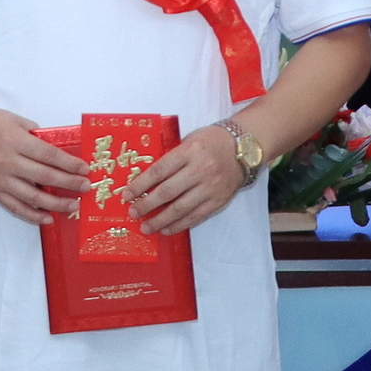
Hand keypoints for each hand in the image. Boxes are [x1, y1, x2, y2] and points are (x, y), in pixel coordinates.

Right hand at [0, 109, 88, 227]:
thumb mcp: (17, 121)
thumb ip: (37, 136)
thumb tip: (59, 152)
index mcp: (15, 140)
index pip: (48, 155)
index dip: (69, 164)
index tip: (85, 169)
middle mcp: (7, 162)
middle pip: (44, 177)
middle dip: (69, 183)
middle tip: (85, 187)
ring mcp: (0, 179)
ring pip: (32, 197)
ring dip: (56, 204)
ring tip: (73, 206)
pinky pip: (15, 207)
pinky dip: (33, 215)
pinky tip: (48, 218)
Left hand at [128, 126, 250, 238]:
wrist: (244, 149)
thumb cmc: (211, 142)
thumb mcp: (189, 141)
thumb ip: (171, 158)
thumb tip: (146, 180)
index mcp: (189, 151)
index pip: (159, 171)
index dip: (140, 185)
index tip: (127, 194)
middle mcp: (200, 170)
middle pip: (167, 192)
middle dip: (146, 205)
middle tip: (133, 213)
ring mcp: (210, 187)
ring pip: (180, 208)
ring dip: (160, 220)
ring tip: (146, 227)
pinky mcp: (218, 201)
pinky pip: (195, 216)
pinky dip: (179, 225)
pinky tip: (166, 229)